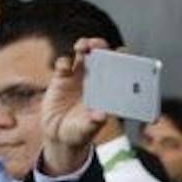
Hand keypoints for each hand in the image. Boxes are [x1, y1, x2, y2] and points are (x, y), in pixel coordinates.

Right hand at [38, 38, 114, 178]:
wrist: (58, 136)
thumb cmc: (80, 131)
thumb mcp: (87, 130)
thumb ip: (93, 122)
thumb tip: (101, 116)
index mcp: (108, 87)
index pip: (119, 67)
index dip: (122, 57)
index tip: (123, 52)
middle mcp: (95, 78)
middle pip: (101, 55)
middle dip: (101, 47)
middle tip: (98, 45)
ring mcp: (78, 77)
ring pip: (83, 54)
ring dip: (84, 46)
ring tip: (83, 46)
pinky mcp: (60, 79)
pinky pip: (63, 65)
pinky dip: (64, 62)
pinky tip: (64, 66)